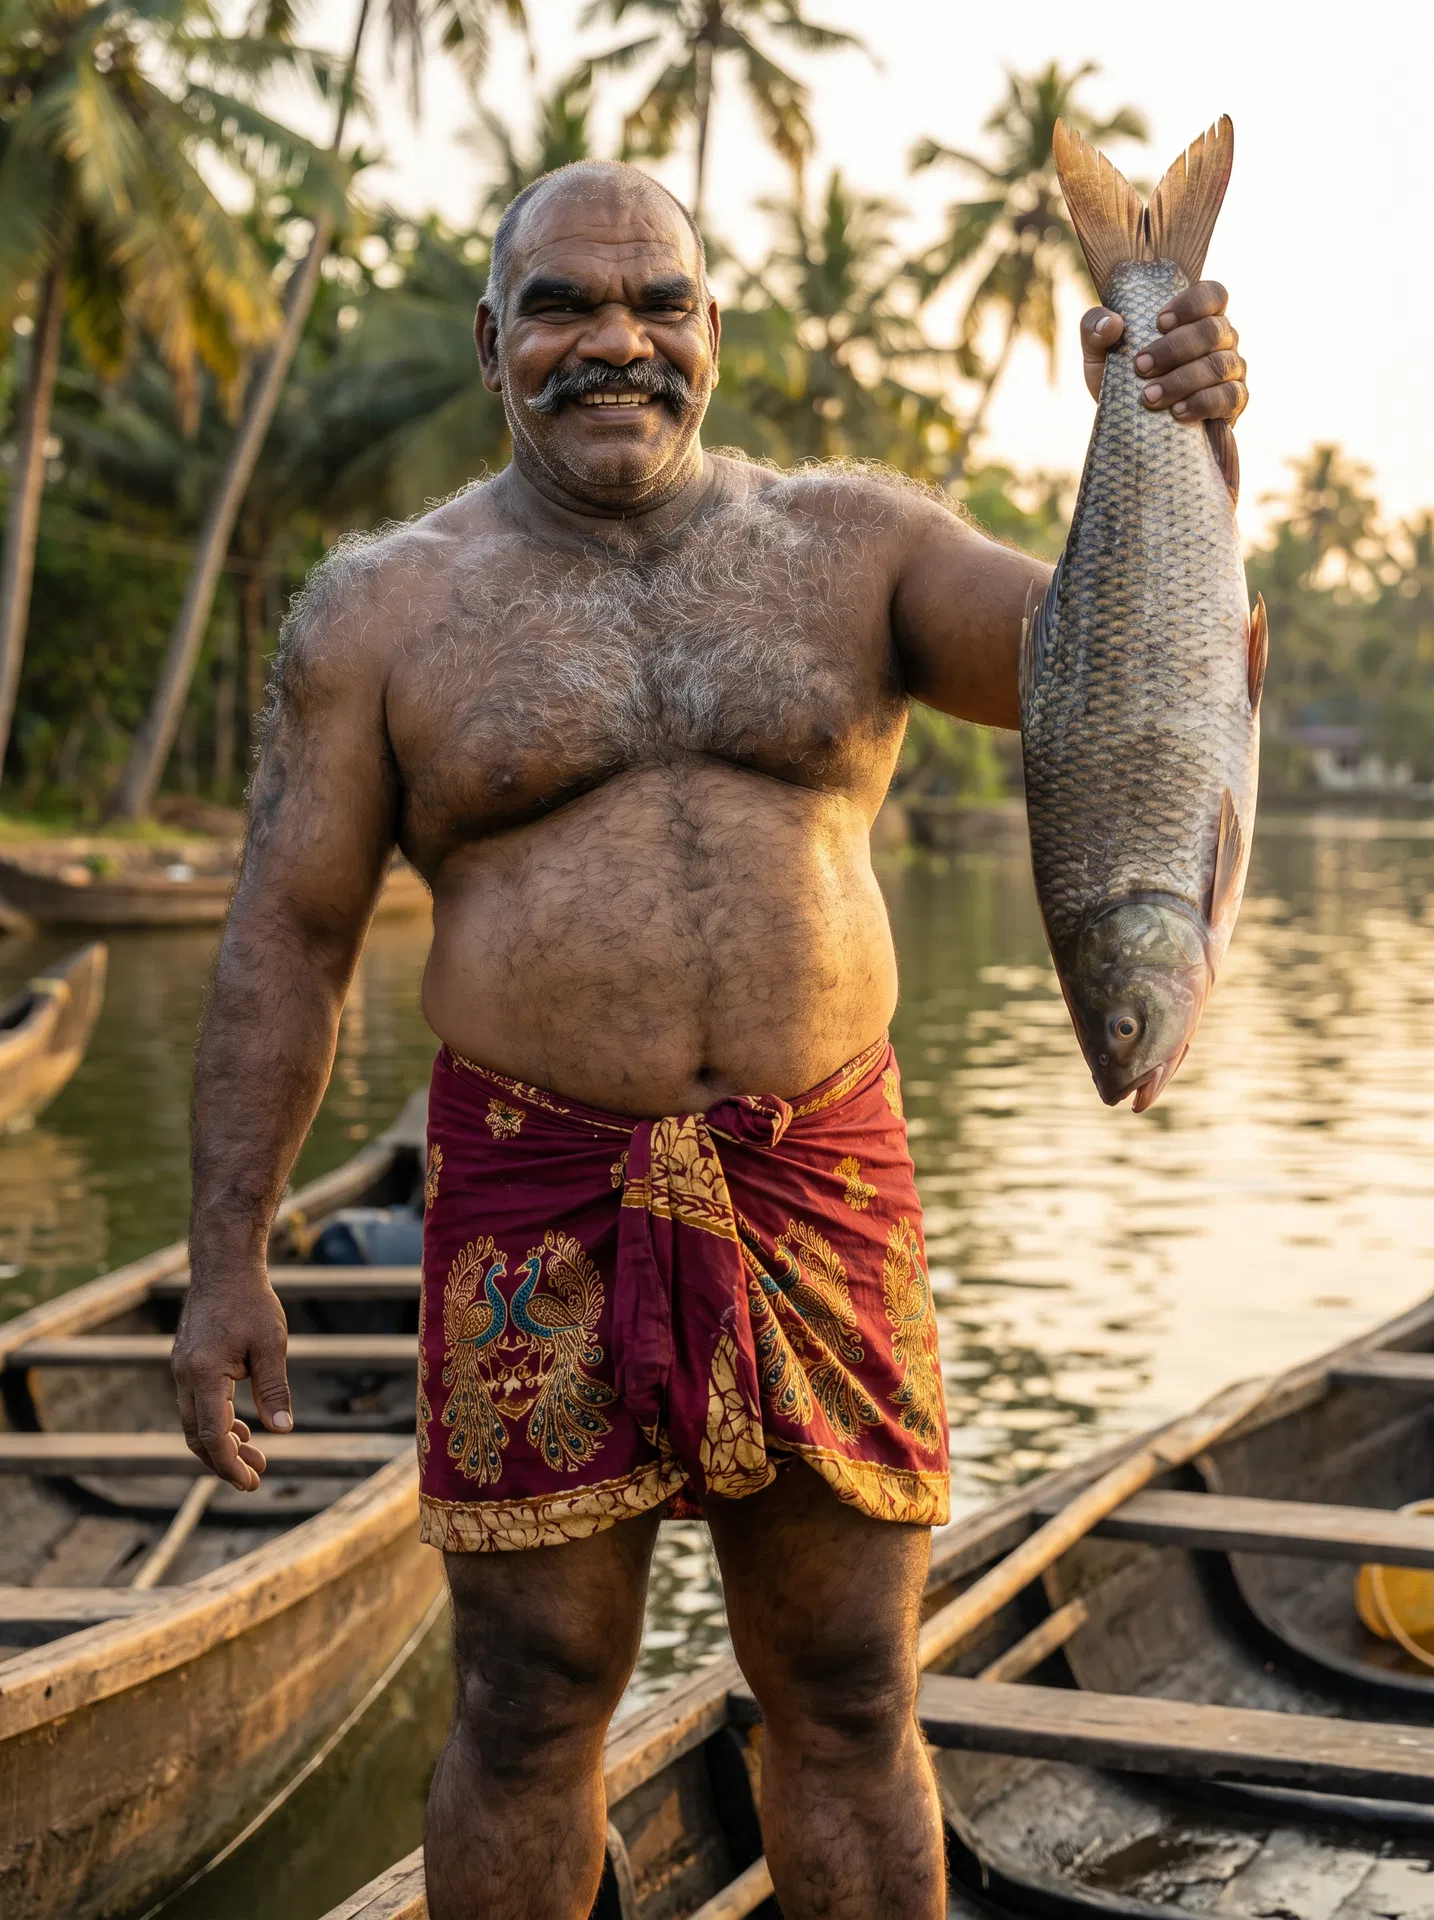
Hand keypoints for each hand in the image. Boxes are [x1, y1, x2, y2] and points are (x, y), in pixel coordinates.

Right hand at [172, 1271, 292, 1490]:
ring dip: (223, 1444)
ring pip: (196, 1423)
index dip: (229, 1463)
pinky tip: (244, 1429)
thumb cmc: (250, 1301)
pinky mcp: (188, 1365)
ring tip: (256, 1458)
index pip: (211, 1434)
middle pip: (197, 1436)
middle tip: (255, 1478)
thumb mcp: (271, 1344)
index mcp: (203, 1373)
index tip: (251, 1481)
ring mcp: (183, 1370)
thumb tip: (282, 1431)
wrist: (224, 1266)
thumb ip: (274, 1389)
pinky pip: (198, 1405)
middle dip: (225, 1461)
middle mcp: (185, 1376)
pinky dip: (218, 1422)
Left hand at [1080, 281, 1246, 423]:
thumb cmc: (1119, 379)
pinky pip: (1230, 396)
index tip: (1159, 323)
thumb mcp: (1098, 353)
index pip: (1212, 294)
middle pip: (1212, 330)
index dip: (1191, 304)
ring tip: (1149, 397)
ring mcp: (1231, 369)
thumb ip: (1094, 329)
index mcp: (1196, 317)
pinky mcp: (1233, 402)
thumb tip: (1112, 322)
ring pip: (1219, 365)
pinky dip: (1203, 402)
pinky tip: (1178, 411)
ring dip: (1182, 381)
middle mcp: (1220, 339)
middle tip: (1140, 367)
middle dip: (1174, 349)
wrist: (1128, 426)